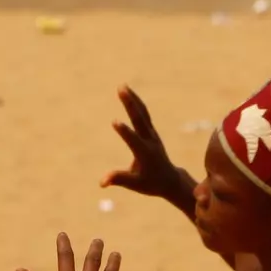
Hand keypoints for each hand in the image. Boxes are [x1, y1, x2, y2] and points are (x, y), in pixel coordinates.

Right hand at [101, 86, 186, 202]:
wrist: (169, 179)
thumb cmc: (150, 183)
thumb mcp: (135, 184)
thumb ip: (119, 179)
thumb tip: (101, 183)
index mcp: (145, 154)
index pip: (134, 141)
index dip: (125, 132)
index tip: (114, 122)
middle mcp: (150, 141)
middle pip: (139, 119)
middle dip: (130, 104)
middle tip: (121, 90)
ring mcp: (152, 134)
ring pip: (142, 113)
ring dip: (133, 99)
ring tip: (122, 86)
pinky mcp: (151, 131)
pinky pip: (144, 114)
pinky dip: (136, 103)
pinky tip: (129, 93)